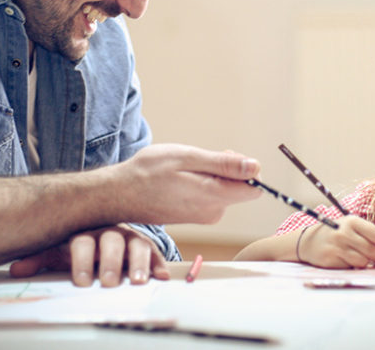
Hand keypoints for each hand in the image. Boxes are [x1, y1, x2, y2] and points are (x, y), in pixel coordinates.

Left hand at [8, 225, 168, 286]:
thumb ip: (40, 259)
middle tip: (108, 282)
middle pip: (111, 241)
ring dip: (138, 262)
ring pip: (137, 244)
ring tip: (137, 281)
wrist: (106, 230)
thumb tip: (15, 269)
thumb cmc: (82, 247)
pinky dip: (159, 264)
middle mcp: (110, 233)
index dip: (81, 260)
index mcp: (87, 233)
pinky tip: (161, 277)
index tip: (81, 281)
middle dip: (110, 262)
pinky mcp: (148, 248)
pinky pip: (156, 253)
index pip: (83, 242)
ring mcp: (131, 239)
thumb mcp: (60, 251)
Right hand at [115, 144, 261, 223]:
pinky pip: (210, 197)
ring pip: (224, 191)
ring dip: (211, 176)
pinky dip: (201, 184)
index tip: (225, 158)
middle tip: (198, 159)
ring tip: (184, 170)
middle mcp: (213, 212)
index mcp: (214, 197)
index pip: (254, 189)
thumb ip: (224, 165)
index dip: (247, 170)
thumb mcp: (188, 158)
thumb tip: (255, 167)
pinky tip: (180, 180)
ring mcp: (203, 217)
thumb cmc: (149, 172)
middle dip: (226, 170)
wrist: (119, 194)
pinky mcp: (194, 217)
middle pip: (239, 188)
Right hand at [298, 216, 374, 268]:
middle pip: (372, 250)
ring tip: (361, 258)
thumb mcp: (351, 227)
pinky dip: (354, 266)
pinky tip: (348, 260)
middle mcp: (344, 232)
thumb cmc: (335, 233)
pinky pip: (352, 267)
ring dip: (366, 262)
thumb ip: (370, 234)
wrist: (309, 241)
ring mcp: (337, 246)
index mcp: (351, 221)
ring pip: (363, 261)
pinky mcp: (332, 259)